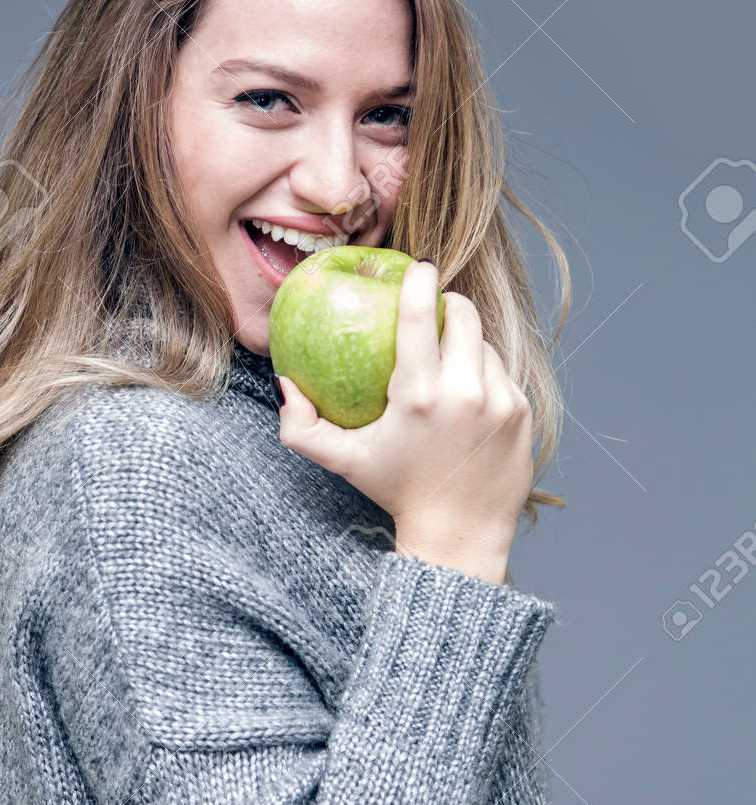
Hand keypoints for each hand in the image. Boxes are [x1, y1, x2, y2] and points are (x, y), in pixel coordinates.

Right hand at [275, 260, 535, 559]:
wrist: (459, 535)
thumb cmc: (396, 492)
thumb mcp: (344, 461)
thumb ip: (301, 427)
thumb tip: (284, 383)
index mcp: (418, 395)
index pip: (420, 313)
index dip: (420, 280)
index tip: (418, 269)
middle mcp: (463, 392)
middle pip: (463, 313)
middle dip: (449, 302)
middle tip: (435, 309)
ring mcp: (498, 401)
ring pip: (484, 343)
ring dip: (467, 343)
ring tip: (449, 360)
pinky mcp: (521, 412)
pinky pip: (502, 373)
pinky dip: (485, 374)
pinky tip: (469, 393)